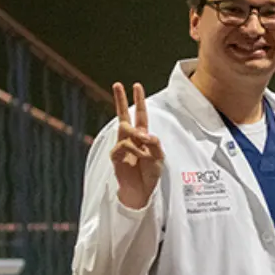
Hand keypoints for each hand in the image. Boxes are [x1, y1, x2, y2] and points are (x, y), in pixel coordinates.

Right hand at [109, 82, 163, 209]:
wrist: (141, 191)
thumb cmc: (150, 174)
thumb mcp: (160, 158)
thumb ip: (155, 144)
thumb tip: (146, 134)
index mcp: (142, 136)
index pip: (140, 115)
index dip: (139, 101)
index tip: (136, 85)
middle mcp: (131, 138)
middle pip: (123, 115)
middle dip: (120, 99)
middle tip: (117, 84)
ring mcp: (121, 145)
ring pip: (125, 128)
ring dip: (137, 135)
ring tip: (145, 150)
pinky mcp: (115, 154)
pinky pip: (124, 144)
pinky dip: (134, 149)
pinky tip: (139, 157)